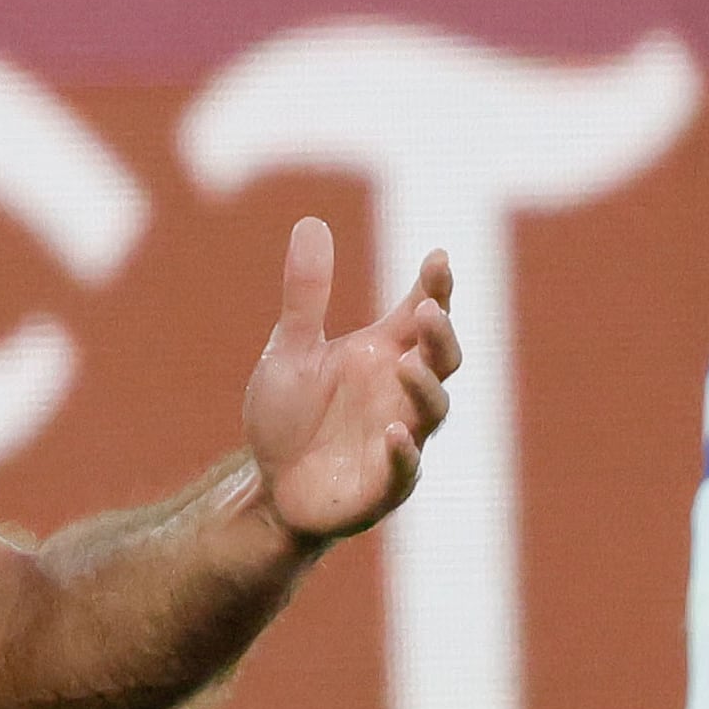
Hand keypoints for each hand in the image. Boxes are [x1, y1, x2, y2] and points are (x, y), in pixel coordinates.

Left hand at [237, 217, 457, 544]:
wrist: (268, 486)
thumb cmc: (288, 417)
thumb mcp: (290, 350)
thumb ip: (305, 294)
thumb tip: (311, 221)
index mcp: (383, 355)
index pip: (420, 316)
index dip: (435, 287)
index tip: (438, 257)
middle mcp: (399, 393)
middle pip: (441, 359)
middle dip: (441, 335)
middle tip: (430, 310)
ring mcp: (399, 438)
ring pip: (432, 410)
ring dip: (424, 387)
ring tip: (405, 365)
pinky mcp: (383, 484)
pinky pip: (404, 469)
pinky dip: (403, 451)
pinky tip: (393, 432)